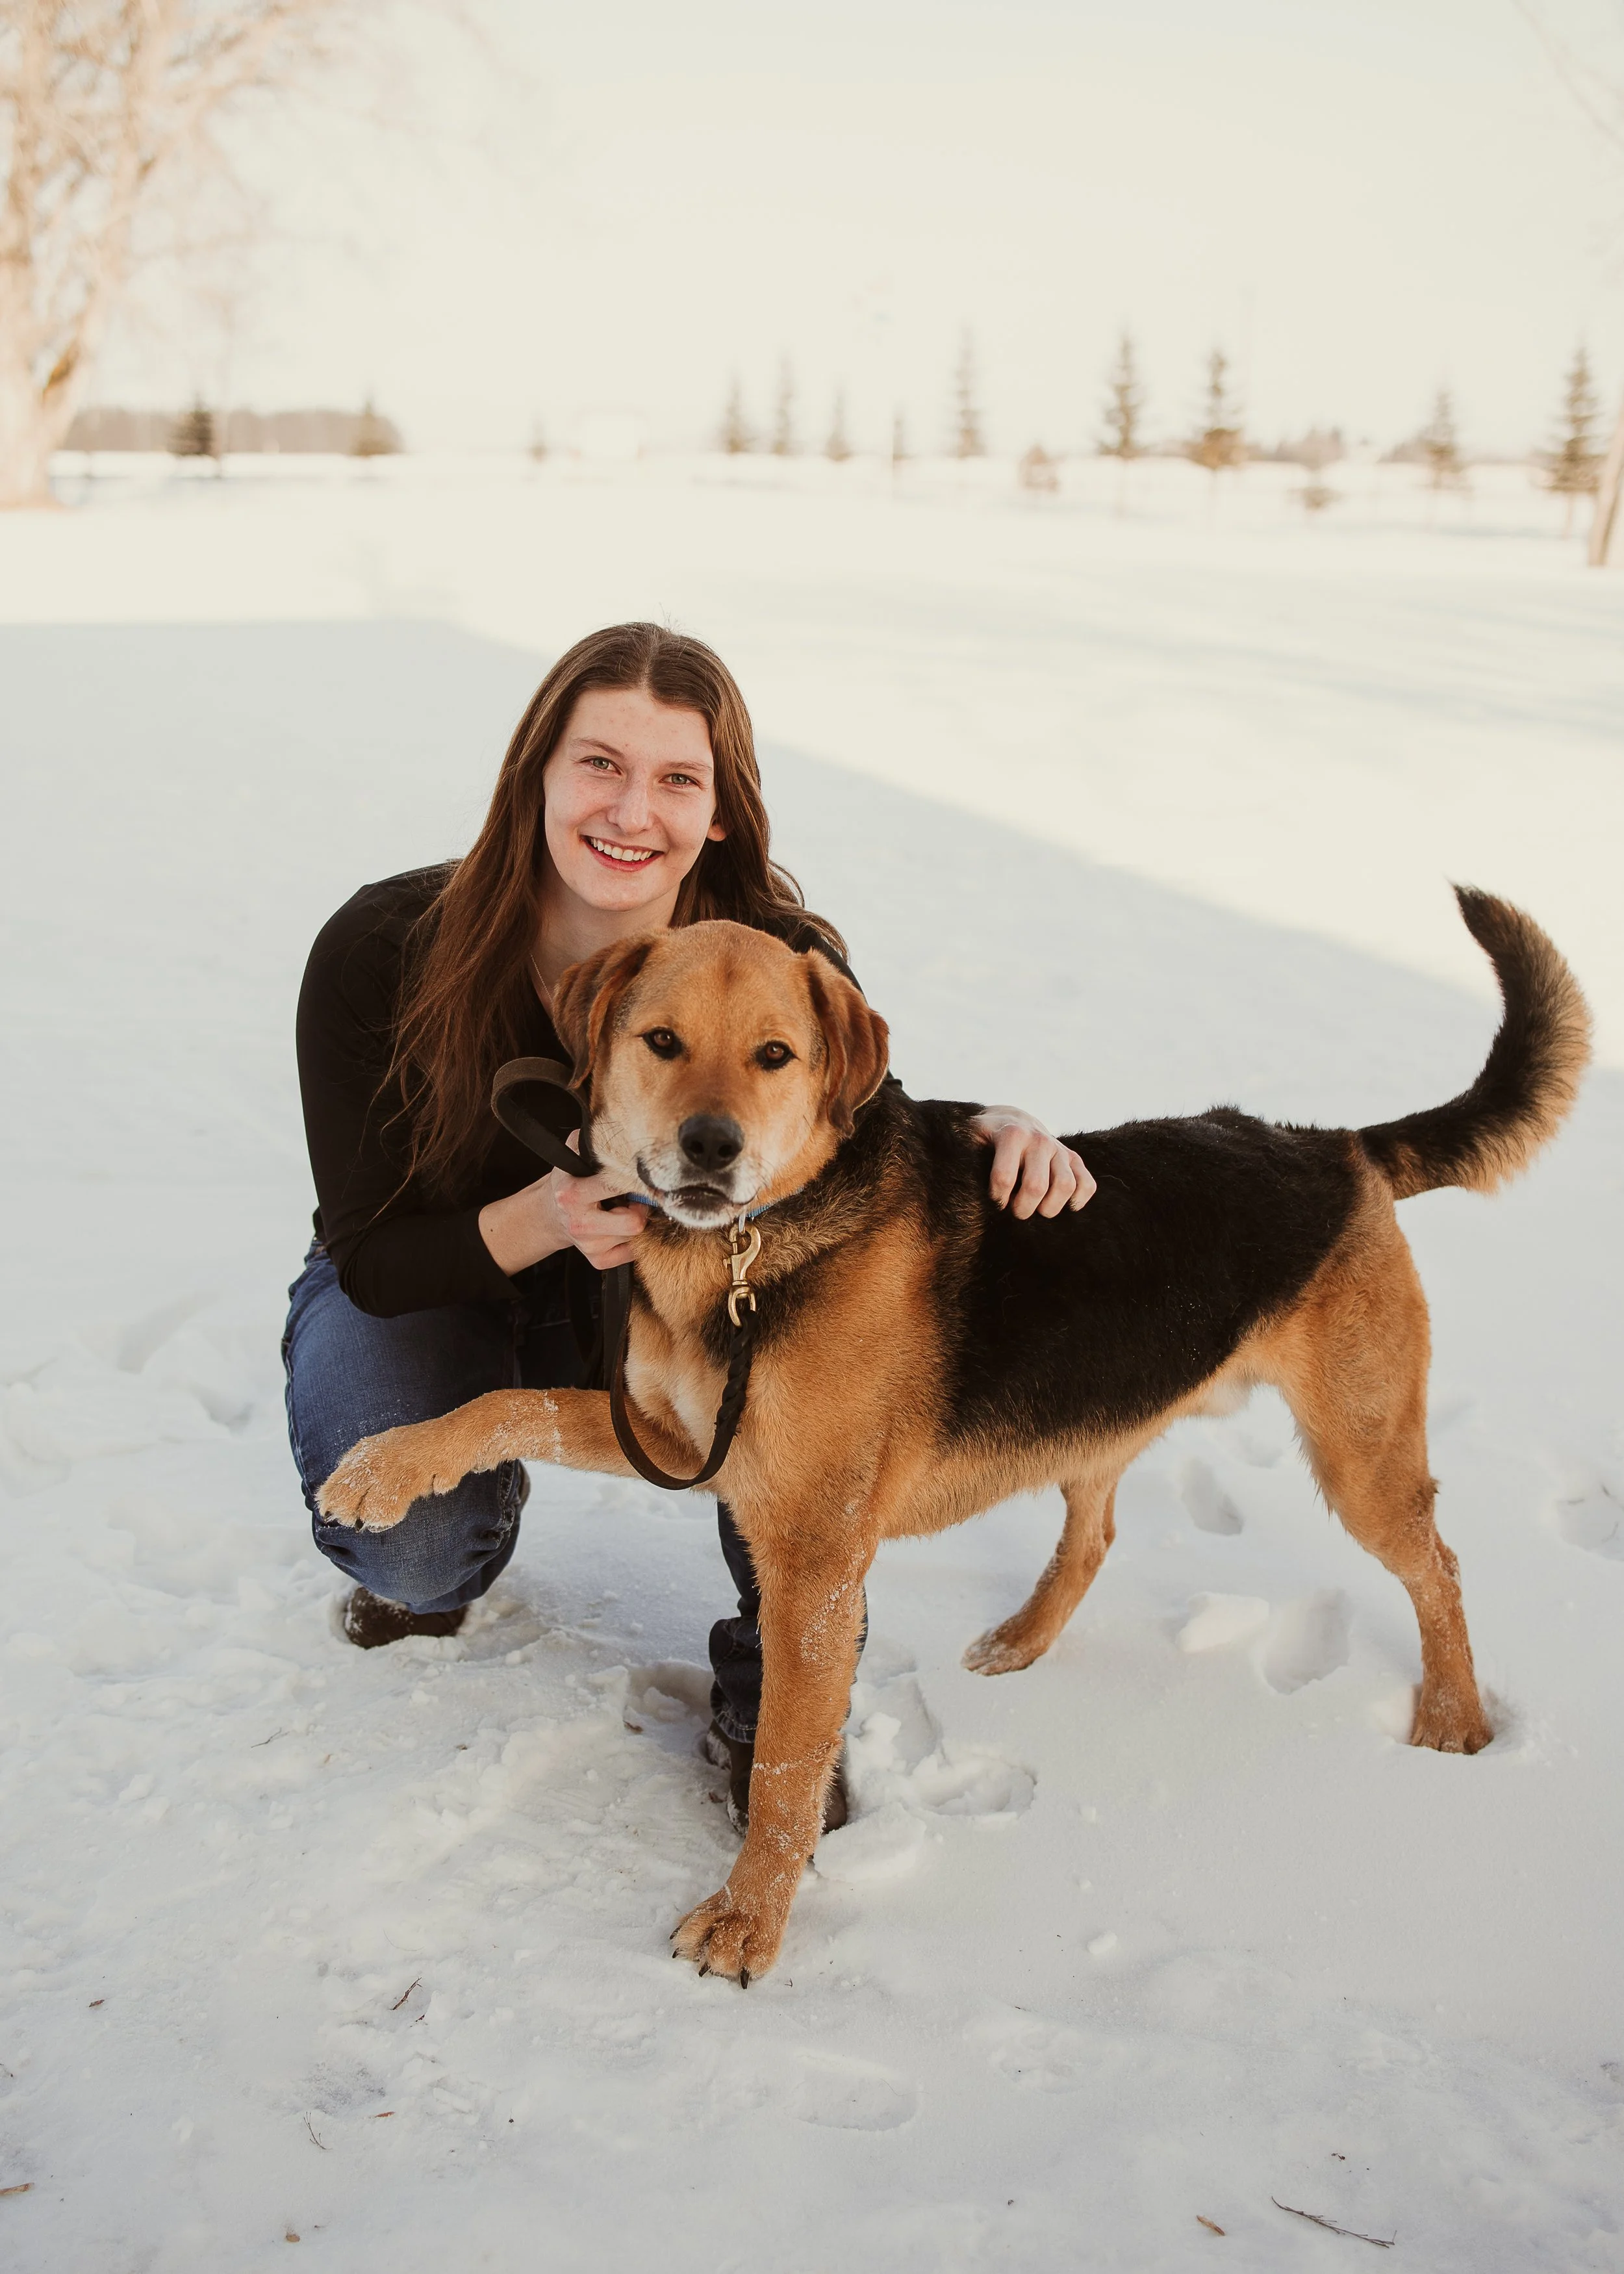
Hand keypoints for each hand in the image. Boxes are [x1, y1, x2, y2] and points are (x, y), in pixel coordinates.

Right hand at [549, 1136, 650, 1268]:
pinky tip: (620, 1226)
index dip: (637, 1181)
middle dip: (641, 1209)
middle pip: (633, 1223)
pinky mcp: (598, 1261)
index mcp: (573, 1194)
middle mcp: (580, 1223)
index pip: (616, 1186)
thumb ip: (590, 1140)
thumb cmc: (569, 1180)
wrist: (551, 1214)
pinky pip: (633, 1253)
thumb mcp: (572, 1154)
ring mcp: (590, 1246)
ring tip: (622, 1210)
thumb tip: (616, 1127)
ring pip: (635, 1236)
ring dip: (635, 1221)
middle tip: (634, 1199)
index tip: (647, 1177)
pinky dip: (633, 1240)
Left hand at [972, 1106, 1095, 1219]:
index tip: (995, 1204)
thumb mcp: (971, 1140)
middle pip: (1036, 1187)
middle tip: (1015, 1212)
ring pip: (1065, 1186)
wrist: (1011, 1119)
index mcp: (1012, 1135)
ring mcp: (1059, 1149)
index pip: (1004, 1178)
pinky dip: (1078, 1200)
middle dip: (1023, 1208)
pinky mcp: (1074, 1158)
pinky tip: (1063, 1206)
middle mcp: (1039, 1139)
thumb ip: (966, 1157)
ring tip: (1037, 1210)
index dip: (998, 1199)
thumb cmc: (985, 1138)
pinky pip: (1087, 1184)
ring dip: (1050, 1207)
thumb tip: (961, 1189)